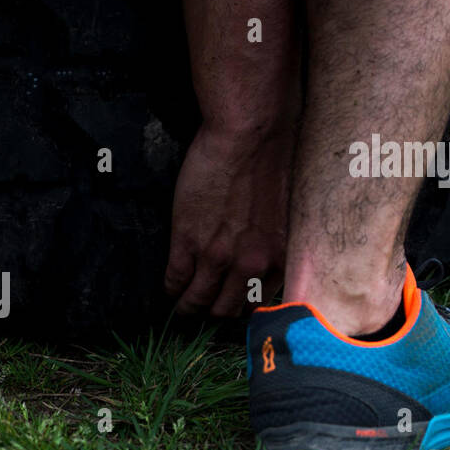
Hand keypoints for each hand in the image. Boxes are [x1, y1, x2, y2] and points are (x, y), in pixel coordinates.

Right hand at [164, 126, 291, 317]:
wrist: (250, 137)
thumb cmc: (269, 166)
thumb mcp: (279, 219)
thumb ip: (267, 246)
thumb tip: (249, 264)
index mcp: (276, 260)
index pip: (254, 305)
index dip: (236, 307)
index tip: (226, 304)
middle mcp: (249, 266)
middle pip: (224, 310)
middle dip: (210, 312)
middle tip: (200, 308)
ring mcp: (216, 256)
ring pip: (197, 301)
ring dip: (185, 307)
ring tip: (179, 306)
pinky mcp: (188, 241)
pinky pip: (175, 279)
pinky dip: (170, 287)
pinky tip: (169, 285)